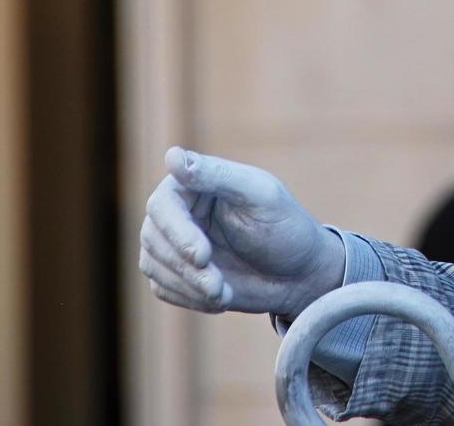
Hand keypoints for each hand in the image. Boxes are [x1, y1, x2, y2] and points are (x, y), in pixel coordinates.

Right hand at [139, 147, 343, 316]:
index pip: (163, 204)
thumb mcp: (260, 195)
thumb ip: (218, 175)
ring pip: (153, 265)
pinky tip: (221, 297)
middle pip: (153, 237)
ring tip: (223, 292)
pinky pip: (163, 288)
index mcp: (195, 184)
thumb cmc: (285, 226)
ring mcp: (175, 243)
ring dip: (188, 285)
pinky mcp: (176, 273)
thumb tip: (171, 155)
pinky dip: (189, 298)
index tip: (203, 256)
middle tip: (217, 284)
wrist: (300, 273)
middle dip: (184, 266)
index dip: (177, 232)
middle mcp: (180, 211)